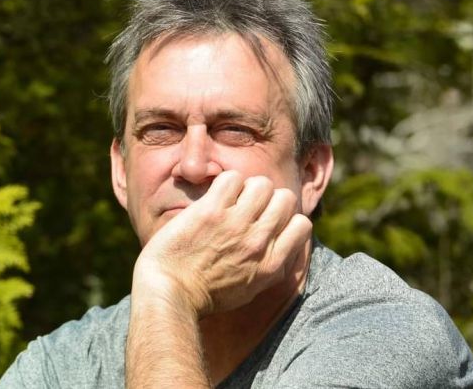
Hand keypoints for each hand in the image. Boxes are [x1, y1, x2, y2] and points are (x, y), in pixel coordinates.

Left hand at [131, 170, 311, 317]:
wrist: (169, 293)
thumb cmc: (206, 294)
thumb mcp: (251, 289)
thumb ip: (272, 265)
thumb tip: (285, 245)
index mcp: (272, 264)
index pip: (302, 224)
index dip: (287, 218)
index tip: (269, 222)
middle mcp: (259, 243)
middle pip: (285, 198)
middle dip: (269, 199)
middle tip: (249, 207)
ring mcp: (236, 225)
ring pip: (262, 184)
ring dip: (247, 187)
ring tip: (232, 199)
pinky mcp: (211, 211)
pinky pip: (232, 178)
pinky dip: (225, 183)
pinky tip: (216, 196)